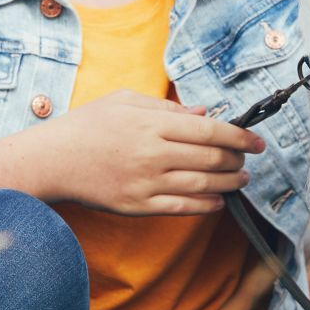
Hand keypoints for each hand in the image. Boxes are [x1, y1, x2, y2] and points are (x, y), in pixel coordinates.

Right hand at [0, 90, 266, 214]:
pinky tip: (218, 202)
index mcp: (151, 124)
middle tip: (248, 158)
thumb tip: (203, 113)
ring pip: (202, 185)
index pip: (209, 130)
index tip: (257, 140)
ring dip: (228, 183)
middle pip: (210, 158)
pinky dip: (206, 206)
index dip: (239, 136)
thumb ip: (165, 107)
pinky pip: (181, 209)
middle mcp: (152, 154)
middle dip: (236, 159)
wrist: (52, 160)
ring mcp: (146, 183)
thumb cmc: (86, 125)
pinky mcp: (137, 206)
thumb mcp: (123, 101)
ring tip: (240, 179)